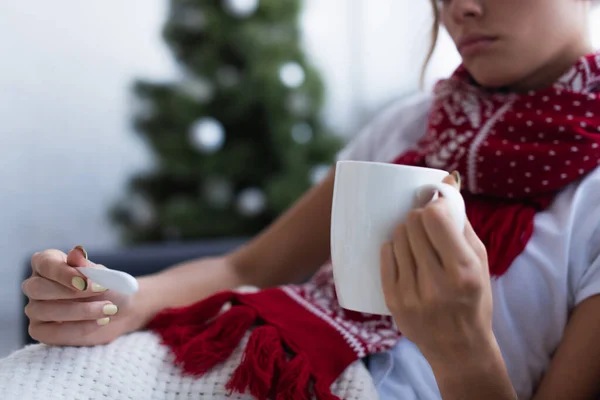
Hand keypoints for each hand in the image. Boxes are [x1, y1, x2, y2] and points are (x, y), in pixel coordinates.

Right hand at [22, 247, 146, 345]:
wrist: (122, 309)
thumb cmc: (108, 286)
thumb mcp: (102, 274)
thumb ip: (87, 266)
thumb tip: (76, 253)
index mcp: (47, 262)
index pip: (45, 263)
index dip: (63, 273)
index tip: (84, 283)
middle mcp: (35, 284)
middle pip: (37, 288)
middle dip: (69, 292)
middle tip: (100, 291)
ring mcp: (35, 309)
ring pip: (44, 311)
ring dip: (80, 311)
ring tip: (109, 308)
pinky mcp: (41, 331)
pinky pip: (52, 333)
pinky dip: (79, 328)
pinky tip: (101, 321)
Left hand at [380, 173, 493, 363]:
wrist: (459, 348)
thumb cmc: (473, 298)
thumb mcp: (479, 260)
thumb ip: (462, 220)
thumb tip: (447, 180)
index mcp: (464, 271)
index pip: (435, 218)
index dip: (434, 205)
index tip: (438, 206)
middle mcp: (437, 284)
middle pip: (413, 223)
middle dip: (420, 217)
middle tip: (428, 226)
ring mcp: (411, 294)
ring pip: (397, 236)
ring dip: (407, 232)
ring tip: (419, 245)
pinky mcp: (393, 301)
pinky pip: (385, 255)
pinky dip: (394, 249)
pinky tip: (407, 257)